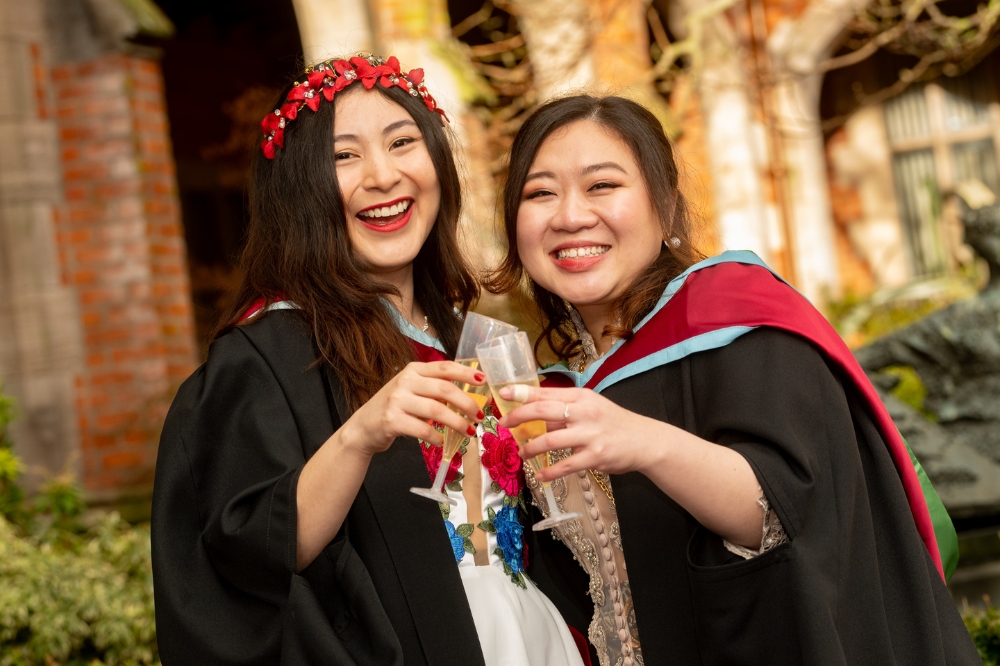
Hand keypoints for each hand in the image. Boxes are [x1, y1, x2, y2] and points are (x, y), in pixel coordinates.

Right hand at [341, 361, 485, 456]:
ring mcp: (397, 400)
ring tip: (469, 431)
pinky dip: (436, 437)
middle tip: (479, 416)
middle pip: (444, 389)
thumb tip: (468, 395)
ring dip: (457, 423)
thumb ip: (434, 388)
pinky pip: (422, 429)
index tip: (484, 381)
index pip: (445, 367)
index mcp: (413, 370)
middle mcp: (405, 381)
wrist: (363, 427)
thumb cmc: (394, 409)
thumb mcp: (412, 391)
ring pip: (436, 410)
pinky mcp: (391, 420)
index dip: (466, 373)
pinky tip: (442, 442)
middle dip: (466, 403)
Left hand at [497, 384, 667, 481]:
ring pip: (550, 439)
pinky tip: (540, 476)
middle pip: (542, 411)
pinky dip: (549, 472)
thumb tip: (537, 420)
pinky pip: (566, 465)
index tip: (503, 393)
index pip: (545, 393)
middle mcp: (584, 412)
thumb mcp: (591, 409)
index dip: (521, 392)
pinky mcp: (596, 455)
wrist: (645, 441)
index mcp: (581, 397)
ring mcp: (590, 434)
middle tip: (503, 425)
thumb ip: (565, 412)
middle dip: (518, 417)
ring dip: (531, 448)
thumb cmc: (614, 423)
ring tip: (522, 454)